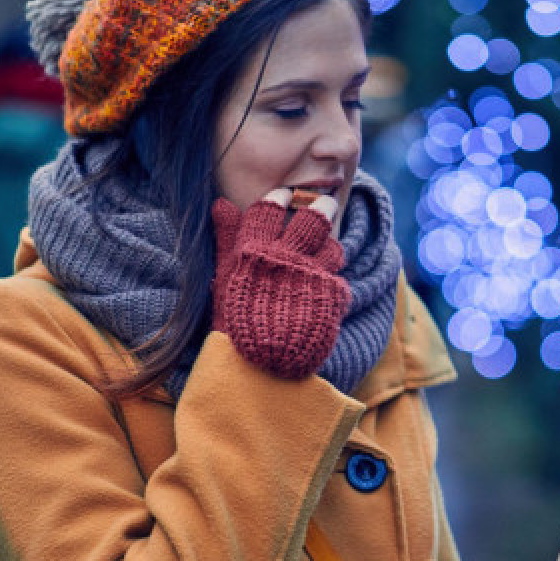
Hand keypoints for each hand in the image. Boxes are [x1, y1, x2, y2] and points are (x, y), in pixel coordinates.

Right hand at [211, 188, 350, 377]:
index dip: (278, 199)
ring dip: (330, 244)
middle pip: (311, 219)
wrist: (261, 367)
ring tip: (327, 246)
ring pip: (331, 245)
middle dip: (320, 206)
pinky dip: (333, 278)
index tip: (284, 194)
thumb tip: (220, 203)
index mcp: (256, 251)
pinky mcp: (331, 296)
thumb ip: (226, 238)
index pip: (269, 211)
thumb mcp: (225, 276)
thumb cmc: (235, 320)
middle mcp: (286, 258)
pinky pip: (338, 278)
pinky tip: (327, 284)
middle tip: (326, 200)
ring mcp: (311, 276)